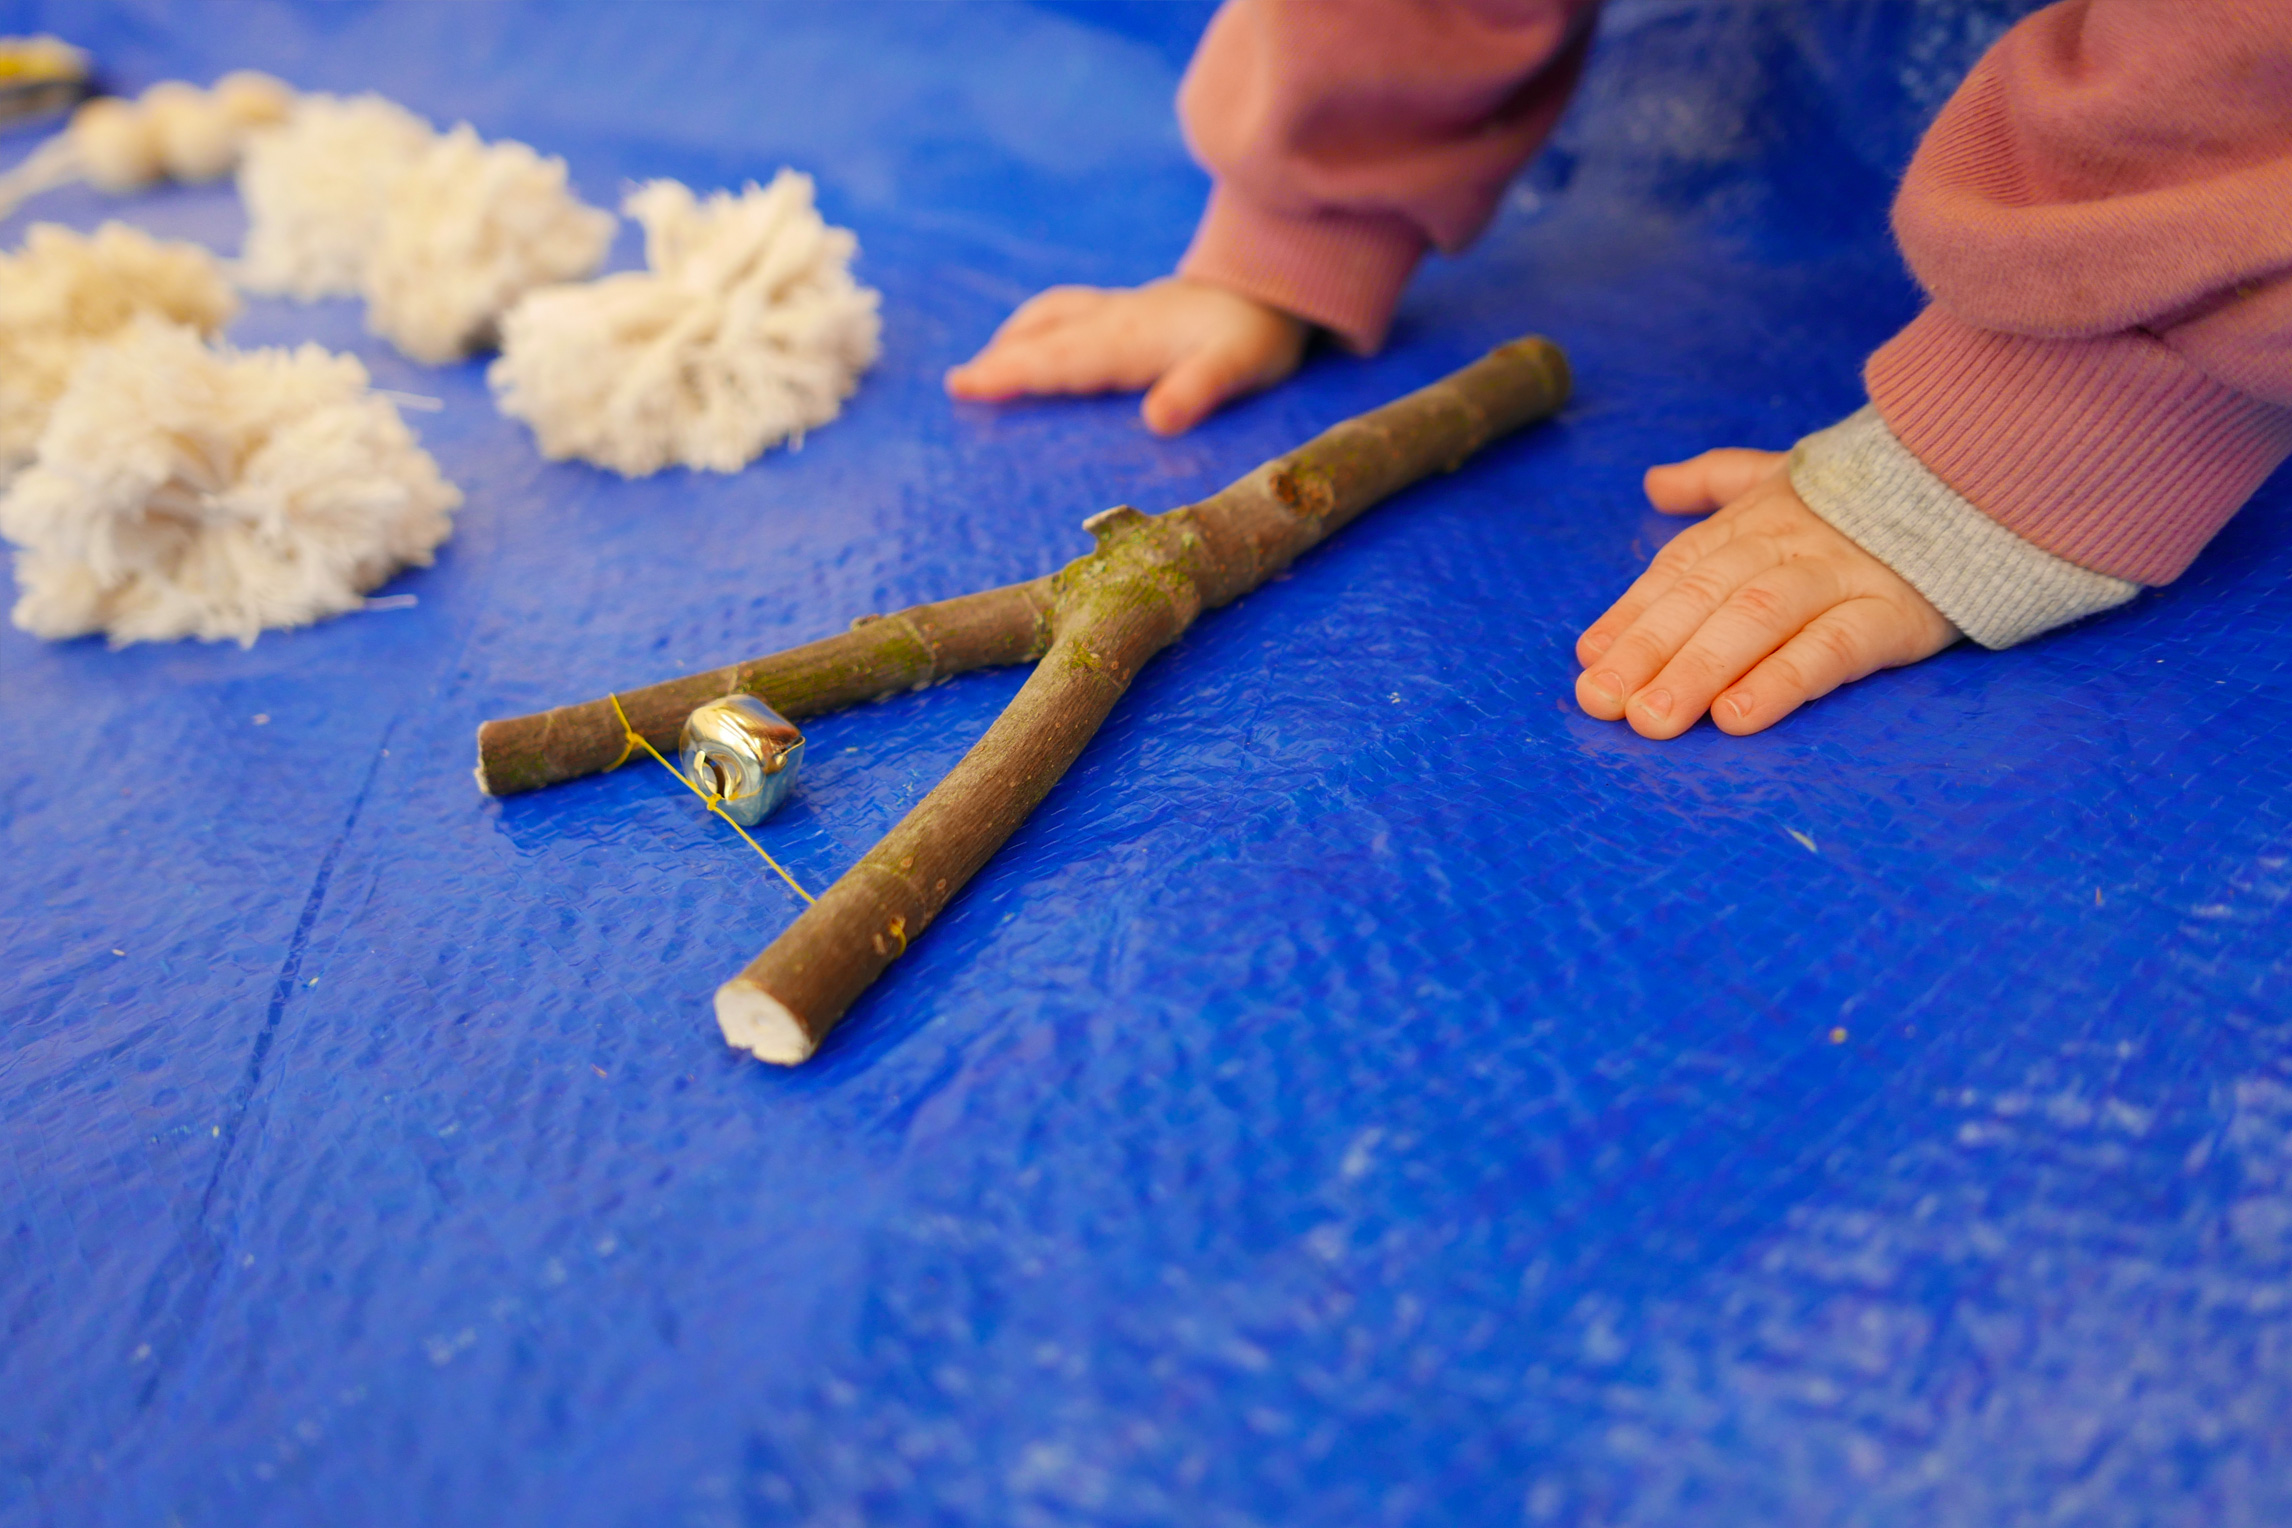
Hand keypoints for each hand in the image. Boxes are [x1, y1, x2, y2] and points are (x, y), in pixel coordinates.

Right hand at [944, 277, 1308, 435]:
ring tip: (987, 365)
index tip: (967, 387)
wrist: (1279, 287)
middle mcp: (1116, 321)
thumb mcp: (1238, 368)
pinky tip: (1040, 339)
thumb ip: (1197, 390)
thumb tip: (1156, 421)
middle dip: (1000, 360)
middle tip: (958, 387)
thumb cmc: (1258, 336)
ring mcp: (1122, 311)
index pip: (1058, 360)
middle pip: (1044, 337)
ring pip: (1053, 317)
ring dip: (1016, 338)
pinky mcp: (1132, 310)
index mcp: (1129, 339)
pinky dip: (1040, 327)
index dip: (1011, 374)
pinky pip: (1069, 313)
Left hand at [1575, 448, 1957, 737]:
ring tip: (1653, 720)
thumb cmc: (1872, 493)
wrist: (1987, 475)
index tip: (1589, 661)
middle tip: (1603, 704)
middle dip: (1648, 650)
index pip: (1679, 569)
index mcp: (1756, 518)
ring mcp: (1840, 576)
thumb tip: (1655, 483)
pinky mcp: (1894, 614)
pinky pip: (1830, 648)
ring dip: (1698, 669)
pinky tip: (1738, 717)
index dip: (1631, 615)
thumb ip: (1717, 482)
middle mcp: (1788, 544)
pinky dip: (1781, 681)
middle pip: (1706, 596)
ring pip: (1755, 620)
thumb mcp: (1788, 475)